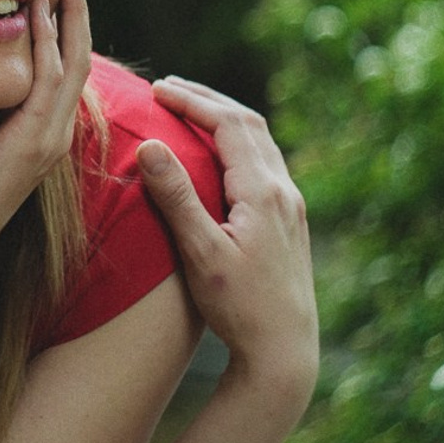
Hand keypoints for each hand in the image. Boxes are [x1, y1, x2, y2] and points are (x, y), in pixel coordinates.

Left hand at [0, 0, 91, 259]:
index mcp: (43, 125)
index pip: (66, 58)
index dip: (67, 14)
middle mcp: (54, 127)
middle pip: (79, 49)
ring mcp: (48, 135)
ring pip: (74, 58)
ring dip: (72, 9)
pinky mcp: (32, 142)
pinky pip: (48, 81)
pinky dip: (49, 41)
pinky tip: (42, 8)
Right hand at [136, 78, 318, 391]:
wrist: (285, 353)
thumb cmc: (239, 308)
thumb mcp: (201, 253)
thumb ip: (177, 197)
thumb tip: (151, 144)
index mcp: (263, 193)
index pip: (229, 125)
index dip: (192, 101)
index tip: (156, 89)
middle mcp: (284, 192)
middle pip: (249, 124)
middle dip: (208, 101)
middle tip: (168, 88)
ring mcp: (292, 207)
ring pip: (262, 143)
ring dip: (226, 119)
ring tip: (190, 112)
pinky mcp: (291, 223)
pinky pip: (266, 164)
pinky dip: (238, 145)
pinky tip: (219, 157)